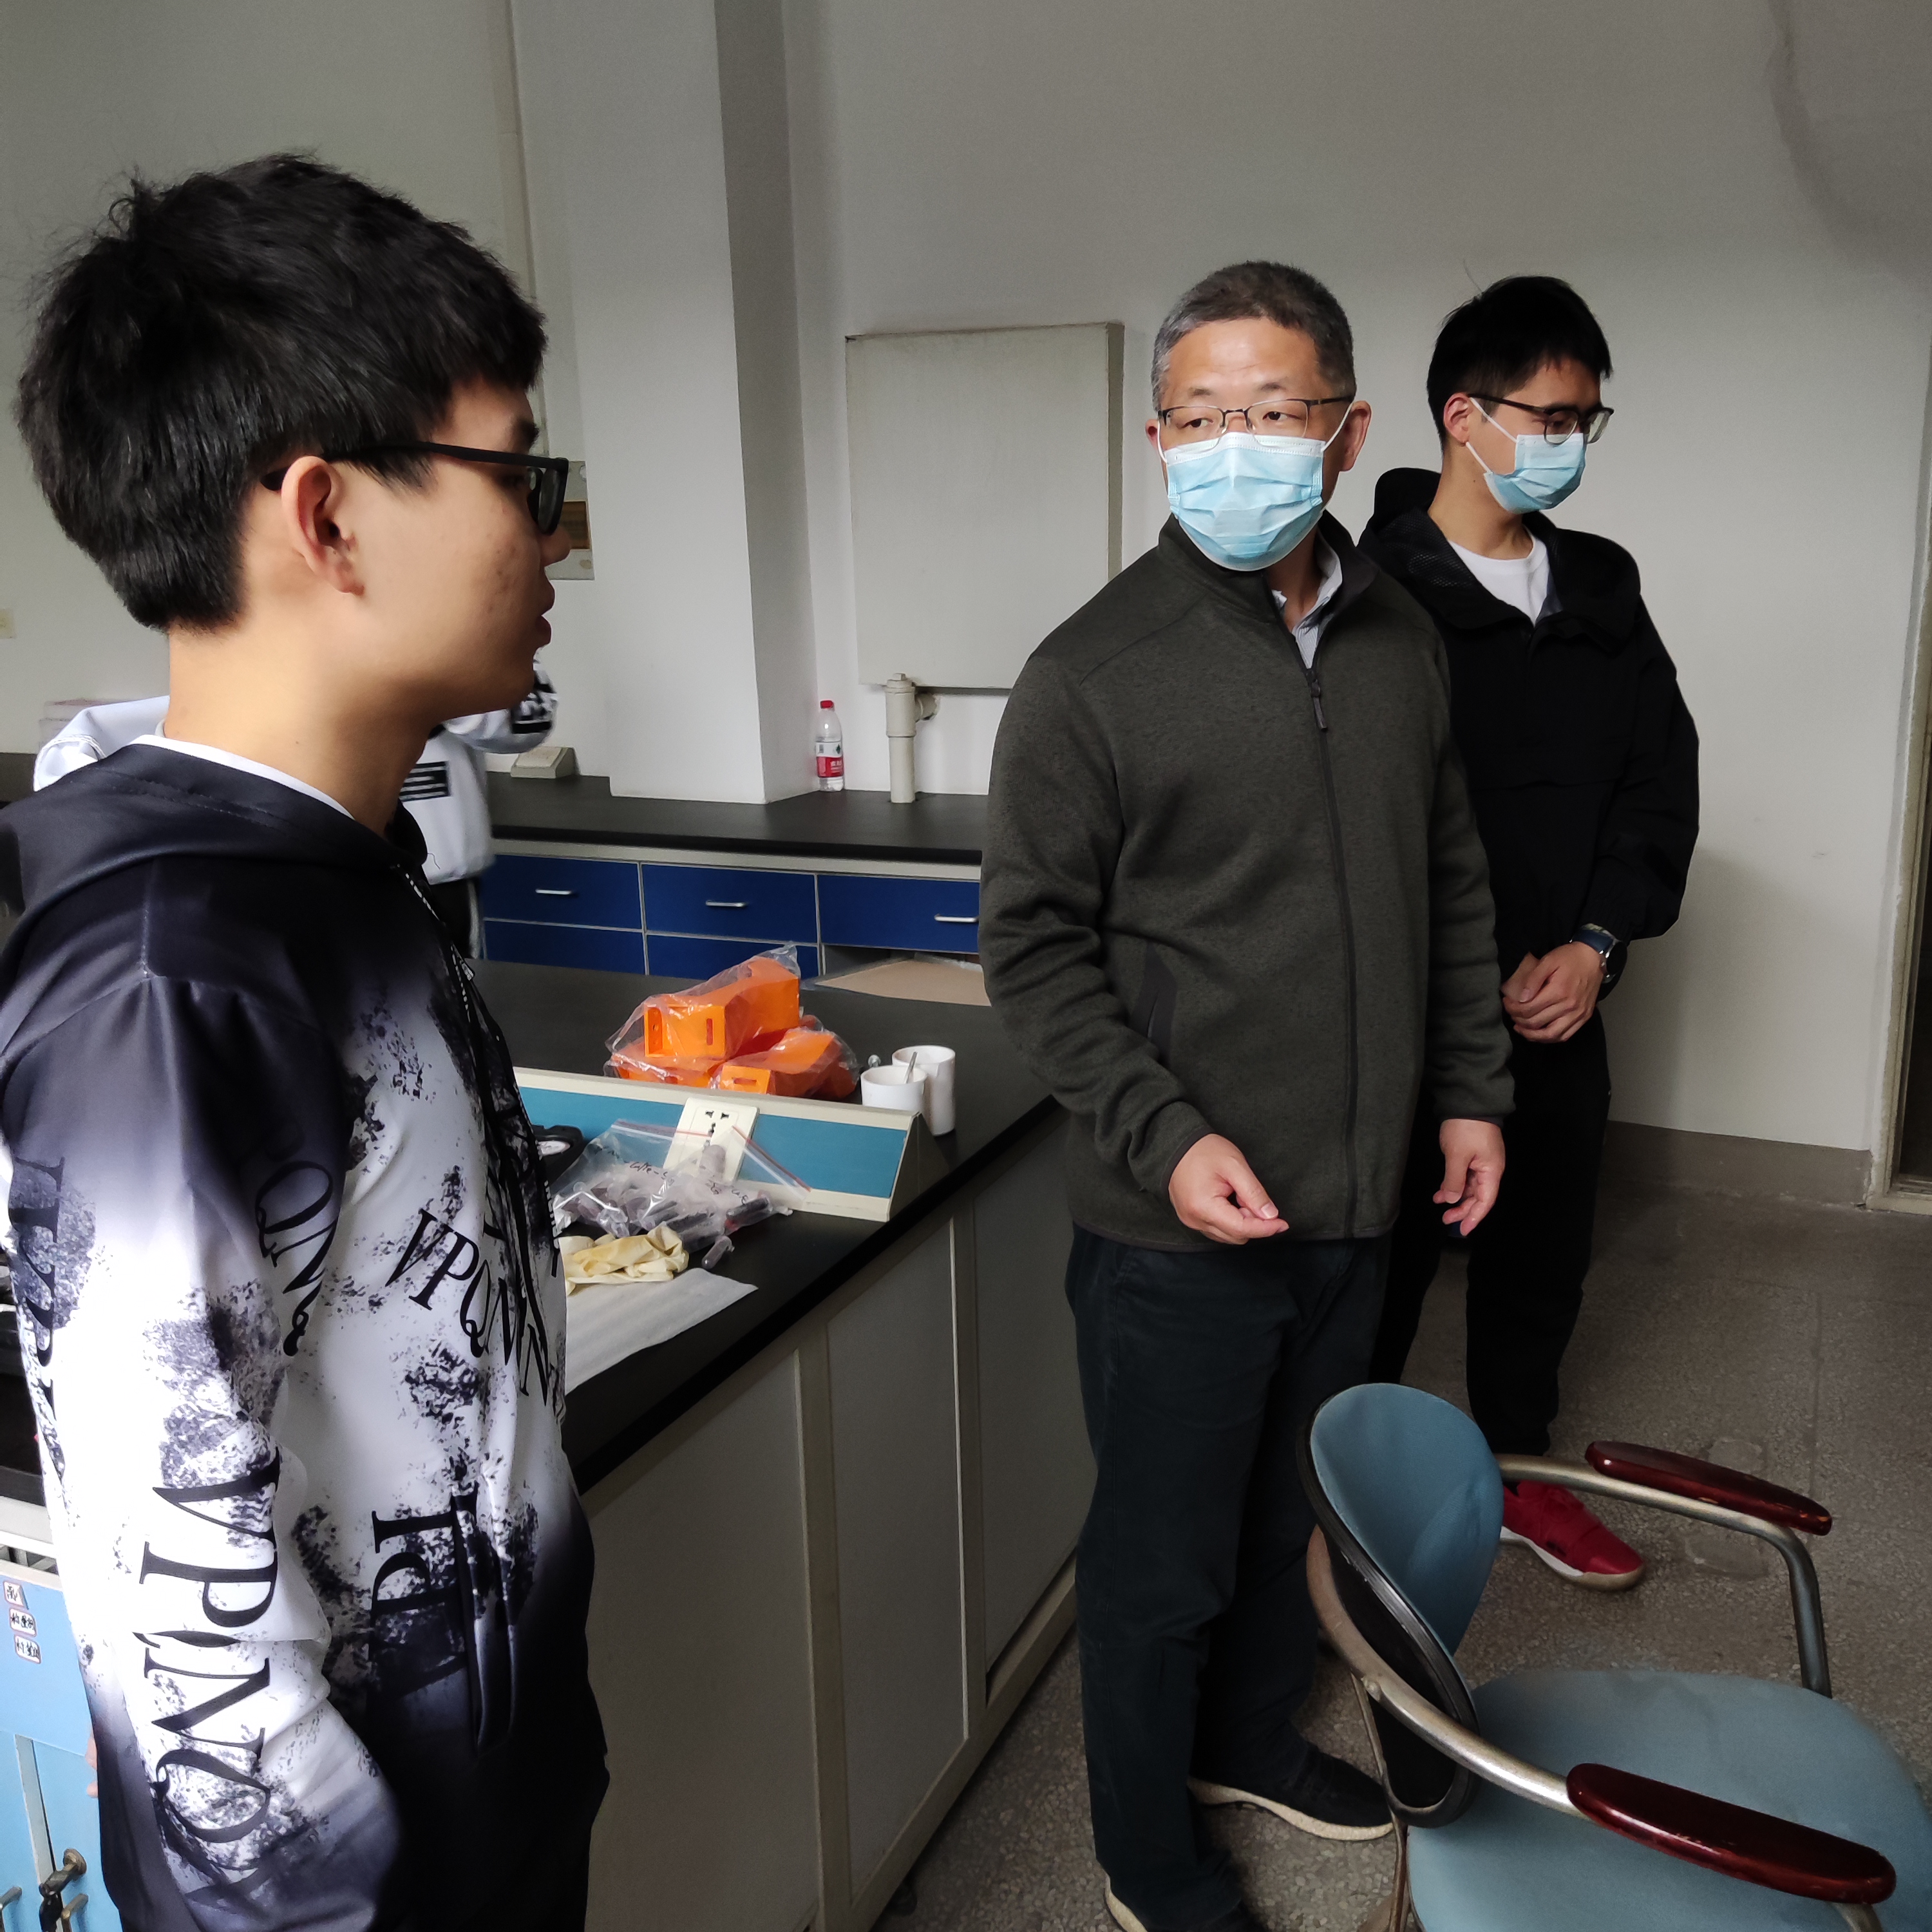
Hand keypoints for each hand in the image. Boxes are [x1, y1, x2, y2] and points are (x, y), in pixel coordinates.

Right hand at [1168, 1134, 1289, 1244]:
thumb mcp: (1235, 1165)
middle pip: (1235, 1236)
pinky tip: (1232, 1204)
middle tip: (1257, 1200)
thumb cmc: (1204, 1151)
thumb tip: (1270, 1215)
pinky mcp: (1190, 1219)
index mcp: (1204, 1207)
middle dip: (1253, 1223)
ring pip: (1227, 1236)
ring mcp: (1190, 1221)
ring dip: (1242, 1223)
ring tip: (1241, 1198)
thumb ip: (1253, 1192)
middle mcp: (1194, 1220)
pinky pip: (1217, 1230)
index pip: (1241, 1229)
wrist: (1176, 1145)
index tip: (1283, 1223)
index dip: (1265, 1228)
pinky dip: (1230, 1222)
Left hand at [1437, 1118, 1504, 1235]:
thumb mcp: (1457, 1155)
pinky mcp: (1472, 1156)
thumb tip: (1450, 1200)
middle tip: (1446, 1220)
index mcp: (1491, 1171)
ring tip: (1440, 1207)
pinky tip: (1440, 1192)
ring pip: (1470, 1188)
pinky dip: (1453, 1185)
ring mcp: (1481, 1162)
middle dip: (1463, 1210)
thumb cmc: (1466, 1128)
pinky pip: (1464, 1177)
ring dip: (1456, 1198)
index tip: (1463, 1230)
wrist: (1468, 1101)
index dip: (1475, 1217)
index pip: (1485, 1201)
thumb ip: (1454, 1180)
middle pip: (1478, 1197)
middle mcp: (1489, 1169)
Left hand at [1502, 942, 1604, 1042]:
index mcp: (1558, 991)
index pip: (1529, 1009)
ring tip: (1521, 1028)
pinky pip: (1565, 1036)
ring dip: (1532, 1035)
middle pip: (1536, 1023)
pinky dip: (1549, 1038)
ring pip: (1551, 1035)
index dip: (1513, 1009)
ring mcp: (1578, 1014)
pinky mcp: (1584, 1018)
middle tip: (1511, 1014)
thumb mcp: (1548, 961)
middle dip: (1519, 1020)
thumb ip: (1533, 979)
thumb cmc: (1569, 958)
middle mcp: (1569, 1006)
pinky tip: (1539, 1034)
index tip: (1507, 1003)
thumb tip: (1521, 998)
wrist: (1593, 959)